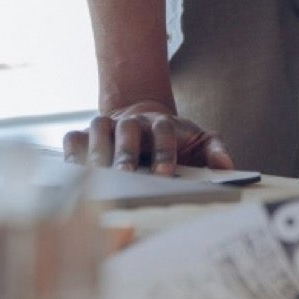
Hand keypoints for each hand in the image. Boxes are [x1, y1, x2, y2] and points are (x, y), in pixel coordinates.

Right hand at [61, 100, 234, 173]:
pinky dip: (72, 151)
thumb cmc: (175, 140)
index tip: (164, 174)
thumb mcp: (199, 142)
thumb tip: (226, 166)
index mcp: (162, 123)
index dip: (164, 151)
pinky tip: (73, 171)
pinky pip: (74, 138)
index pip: (164, 131)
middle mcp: (133, 121)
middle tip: (126, 177)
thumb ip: (214, 151)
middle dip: (127, 153)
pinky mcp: (87, 135)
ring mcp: (108, 125)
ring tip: (98, 176)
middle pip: (128, 128)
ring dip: (97, 150)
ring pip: (99, 128)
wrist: (146, 121)